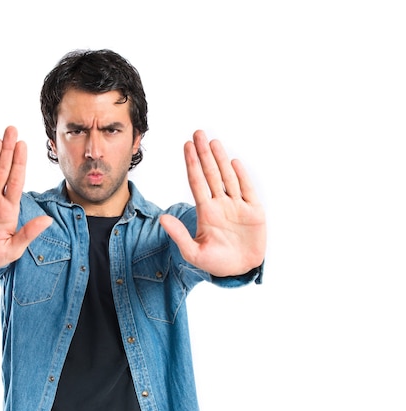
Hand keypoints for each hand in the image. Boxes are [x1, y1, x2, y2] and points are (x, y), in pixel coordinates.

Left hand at [159, 130, 265, 276]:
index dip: (192, 164)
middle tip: (198, 134)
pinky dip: (241, 176)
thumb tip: (162, 219)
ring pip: (228, 177)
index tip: (185, 146)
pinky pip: (247, 190)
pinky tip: (233, 162)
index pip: (197, 182)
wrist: (240, 271)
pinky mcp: (254, 211)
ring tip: (213, 142)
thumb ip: (179, 235)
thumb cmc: (216, 263)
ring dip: (221, 160)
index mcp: (206, 212)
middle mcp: (221, 204)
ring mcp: (237, 206)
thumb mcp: (193, 253)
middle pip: (211, 174)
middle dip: (204, 154)